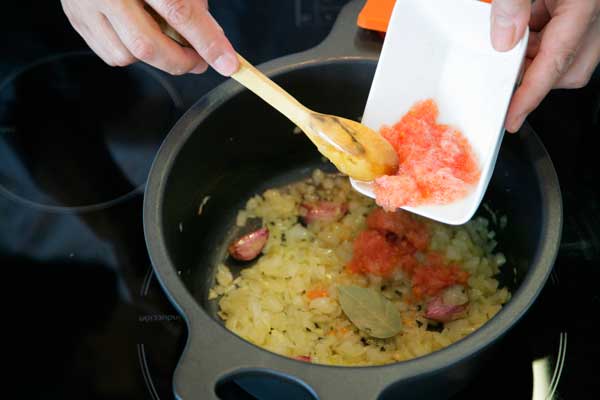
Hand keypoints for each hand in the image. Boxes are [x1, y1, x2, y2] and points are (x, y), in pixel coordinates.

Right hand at [61, 0, 238, 75]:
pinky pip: (109, 54)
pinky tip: (140, 35)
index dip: (207, 41)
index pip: (179, 12)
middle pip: (148, 45)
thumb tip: (213, 40)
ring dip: (155, 58)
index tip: (227, 62)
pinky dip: (132, 54)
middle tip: (200, 61)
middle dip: (181, 62)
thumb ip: (193, 2)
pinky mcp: (76, 18)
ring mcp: (85, 5)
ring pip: (127, 55)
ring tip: (166, 40)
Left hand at [490, 0, 599, 131]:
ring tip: (510, 35)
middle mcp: (596, 14)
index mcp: (587, 4)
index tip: (512, 119)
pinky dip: (537, 37)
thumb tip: (503, 39)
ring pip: (562, 52)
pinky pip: (560, 34)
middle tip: (501, 71)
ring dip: (532, 54)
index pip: (557, 62)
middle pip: (566, 68)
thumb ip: (514, 3)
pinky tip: (522, 23)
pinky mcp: (581, 8)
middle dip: (532, 75)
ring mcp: (592, 12)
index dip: (531, 95)